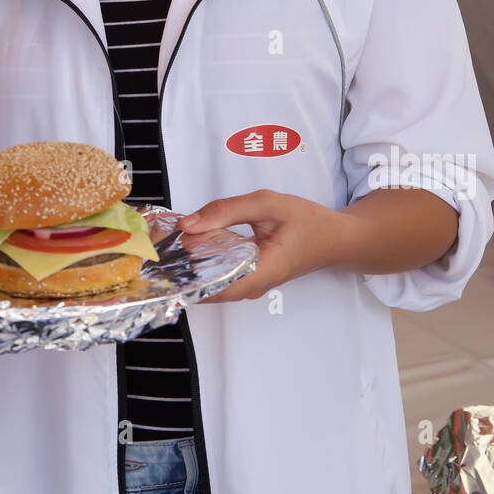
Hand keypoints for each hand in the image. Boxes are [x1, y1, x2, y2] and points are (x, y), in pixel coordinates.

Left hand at [177, 189, 346, 302]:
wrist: (335, 238)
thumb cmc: (308, 222)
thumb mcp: (268, 205)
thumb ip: (227, 210)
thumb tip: (188, 224)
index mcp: (261, 272)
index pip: (213, 288)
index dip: (184, 276)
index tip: (161, 259)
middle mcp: (253, 286)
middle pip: (208, 287)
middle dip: (182, 269)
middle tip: (158, 246)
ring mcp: (251, 285)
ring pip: (212, 282)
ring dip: (191, 265)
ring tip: (169, 243)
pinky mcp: (250, 277)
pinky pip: (221, 274)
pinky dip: (205, 260)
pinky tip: (193, 242)